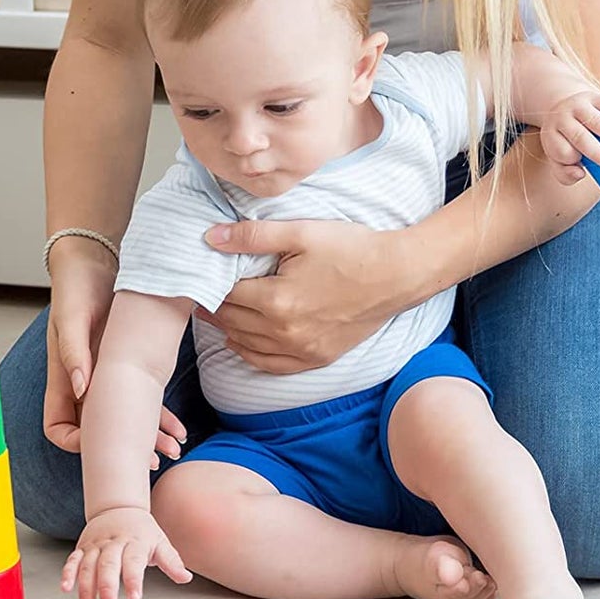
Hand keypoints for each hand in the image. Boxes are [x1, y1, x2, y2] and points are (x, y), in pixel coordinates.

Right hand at [44, 240, 185, 466]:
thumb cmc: (77, 288)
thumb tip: (80, 388)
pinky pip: (141, 399)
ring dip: (148, 435)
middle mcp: (82, 383)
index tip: (101, 444)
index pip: (58, 428)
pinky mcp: (126, 366)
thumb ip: (74, 351)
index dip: (76, 442)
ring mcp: (104, 377)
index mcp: (61, 377)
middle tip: (153, 459)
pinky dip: (159, 414)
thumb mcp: (73, 317)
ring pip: (124, 419)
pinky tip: (179, 426)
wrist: (96, 262)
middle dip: (124, 447)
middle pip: (98, 431)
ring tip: (174, 447)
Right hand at [62, 506, 191, 598]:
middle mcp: (114, 543)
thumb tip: (185, 577)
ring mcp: (97, 545)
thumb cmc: (141, 530)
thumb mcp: (160, 542)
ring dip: (86, 589)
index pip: (134, 561)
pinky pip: (73, 560)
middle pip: (108, 565)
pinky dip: (68, 573)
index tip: (134, 596)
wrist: (119, 507)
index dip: (133, 579)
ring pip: (88, 566)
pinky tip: (66, 587)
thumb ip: (172, 562)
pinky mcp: (83, 547)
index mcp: (135, 542)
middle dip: (107, 587)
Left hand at [199, 219, 402, 372]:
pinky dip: (250, 355)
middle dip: (215, 305)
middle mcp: (285, 332)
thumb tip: (210, 238)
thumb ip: (252, 235)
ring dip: (227, 329)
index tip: (202, 274)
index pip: (226, 295)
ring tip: (215, 312)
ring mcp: (302, 350)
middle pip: (233, 321)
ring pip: (247, 345)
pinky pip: (271, 365)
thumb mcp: (301, 233)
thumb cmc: (352, 249)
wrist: (397, 274)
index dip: (211, 283)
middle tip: (202, 291)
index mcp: (277, 300)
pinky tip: (239, 342)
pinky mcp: (317, 358)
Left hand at [537, 90, 599, 185]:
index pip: (561, 150)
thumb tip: (580, 174)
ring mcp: (579, 105)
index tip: (584, 168)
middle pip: (579, 136)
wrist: (563, 107)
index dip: (572, 159)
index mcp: (551, 134)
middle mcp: (563, 118)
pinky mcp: (594, 97)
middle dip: (595, 150)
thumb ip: (565, 174)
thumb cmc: (564, 141)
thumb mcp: (557, 158)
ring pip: (595, 120)